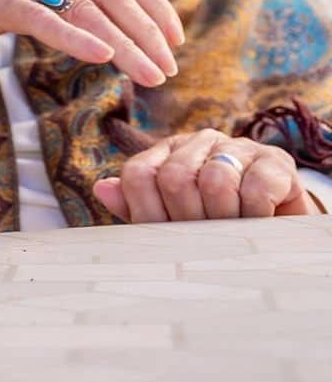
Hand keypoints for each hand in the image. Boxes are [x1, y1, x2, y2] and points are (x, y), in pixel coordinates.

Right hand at [0, 0, 182, 85]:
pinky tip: (102, 58)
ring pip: (86, 8)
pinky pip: (44, 18)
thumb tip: (109, 21)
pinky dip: (76, 38)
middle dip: (147, 31)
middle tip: (169, 67)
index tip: (174, 37)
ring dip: (125, 45)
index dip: (152, 3)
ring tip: (149, 75)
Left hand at [96, 130, 311, 221]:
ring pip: (214, 182)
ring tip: (232, 232)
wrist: (279, 232)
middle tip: (205, 240)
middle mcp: (199, 141)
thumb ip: (137, 207)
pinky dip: (254, 215)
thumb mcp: (175, 222)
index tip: (167, 239)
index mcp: (168, 153)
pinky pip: (255, 188)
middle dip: (188, 221)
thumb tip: (101, 187)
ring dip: (224, 220)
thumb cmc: (217, 227)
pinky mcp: (275, 159)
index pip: (138, 175)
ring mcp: (237, 146)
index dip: (148, 213)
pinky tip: (258, 222)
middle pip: (173, 178)